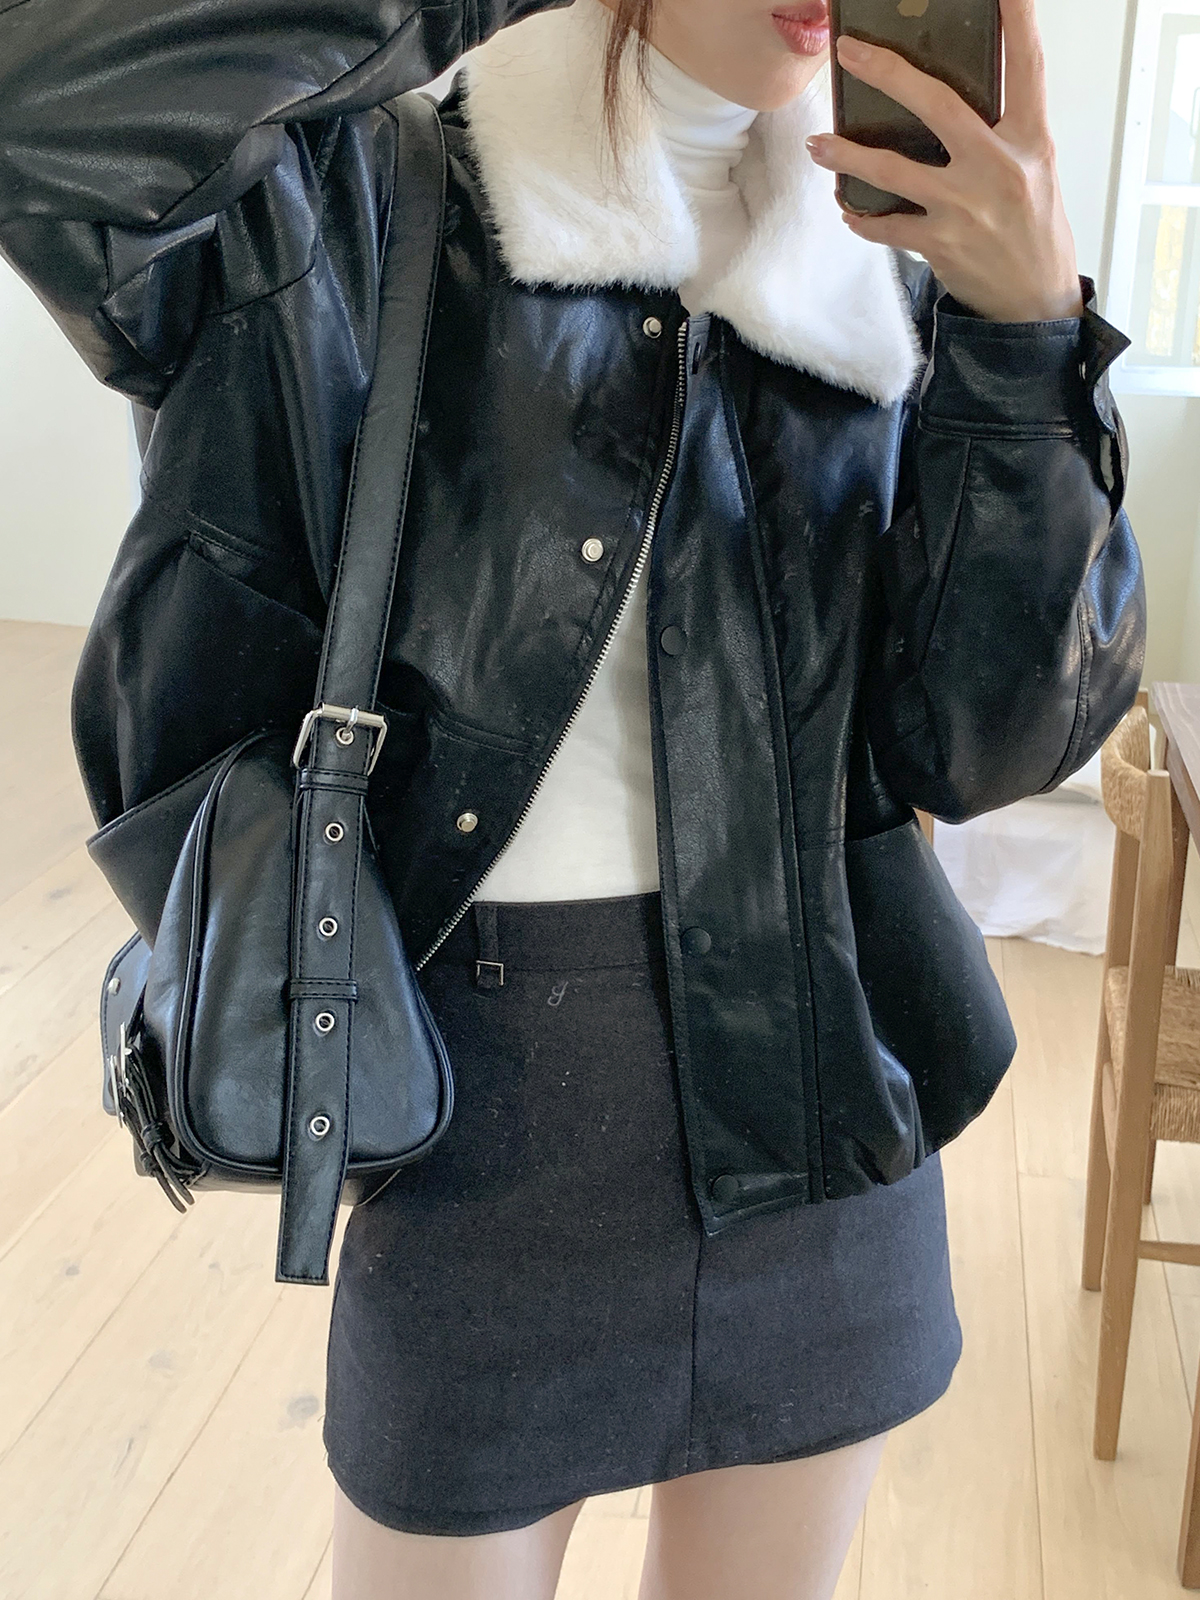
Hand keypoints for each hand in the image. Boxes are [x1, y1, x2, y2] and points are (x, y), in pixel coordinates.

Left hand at [805, 0, 1083, 322]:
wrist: (1034, 302)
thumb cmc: (1034, 230)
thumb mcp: (1035, 169)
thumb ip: (1002, 133)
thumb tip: (946, 103)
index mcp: (1031, 141)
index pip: (1027, 67)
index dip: (1018, 22)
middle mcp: (998, 168)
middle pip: (937, 105)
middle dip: (887, 73)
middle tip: (849, 53)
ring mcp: (966, 208)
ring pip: (893, 170)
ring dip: (849, 155)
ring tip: (819, 144)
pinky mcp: (941, 244)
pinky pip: (886, 226)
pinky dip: (862, 218)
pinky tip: (848, 208)